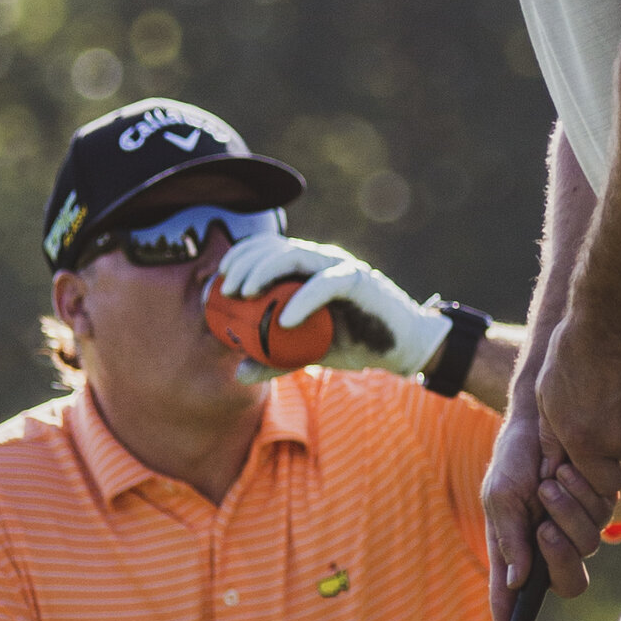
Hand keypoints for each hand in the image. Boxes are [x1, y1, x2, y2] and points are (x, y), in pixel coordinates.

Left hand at [210, 229, 449, 375]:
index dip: (240, 256)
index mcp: (307, 269)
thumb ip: (274, 359)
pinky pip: (325, 284)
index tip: (218, 281)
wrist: (402, 348)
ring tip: (244, 295)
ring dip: (264, 271)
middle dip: (244, 263)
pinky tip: (284, 320)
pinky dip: (302, 300)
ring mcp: (339, 268)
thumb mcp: (306, 353)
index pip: (268, 249)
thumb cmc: (354, 343)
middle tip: (225, 290)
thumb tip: (237, 373)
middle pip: (275, 248)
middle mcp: (321, 260)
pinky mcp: (359, 281)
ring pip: (295, 257)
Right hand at [483, 388, 613, 620]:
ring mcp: (575, 528)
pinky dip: (582, 492)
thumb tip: (520, 583)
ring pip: (587, 547)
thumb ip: (510, 539)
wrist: (545, 416)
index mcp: (516, 550)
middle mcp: (547, 546)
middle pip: (567, 584)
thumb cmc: (514, 456)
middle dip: (559, 557)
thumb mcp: (501, 494)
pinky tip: (566, 468)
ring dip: (567, 510)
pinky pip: (603, 517)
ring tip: (550, 478)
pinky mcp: (599, 508)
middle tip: (545, 528)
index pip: (512, 600)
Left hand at [535, 302, 620, 496]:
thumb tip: (554, 468)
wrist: (613, 310)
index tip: (591, 453)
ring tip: (614, 377)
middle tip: (600, 402)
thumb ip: (553, 438)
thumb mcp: (546, 395)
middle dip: (612, 437)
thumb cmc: (571, 351)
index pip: (603, 485)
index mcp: (586, 442)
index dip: (597, 472)